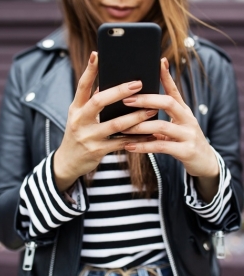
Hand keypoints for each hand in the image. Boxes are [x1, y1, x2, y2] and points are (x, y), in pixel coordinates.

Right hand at [53, 52, 156, 191]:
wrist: (67, 162)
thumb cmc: (77, 134)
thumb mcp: (78, 117)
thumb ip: (91, 103)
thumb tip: (108, 85)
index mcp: (75, 109)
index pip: (82, 86)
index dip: (89, 70)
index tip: (97, 54)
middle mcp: (79, 121)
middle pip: (99, 101)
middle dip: (119, 91)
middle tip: (139, 83)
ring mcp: (88, 136)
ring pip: (115, 124)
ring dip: (136, 117)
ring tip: (152, 110)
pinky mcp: (97, 150)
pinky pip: (121, 143)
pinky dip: (137, 138)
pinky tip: (149, 135)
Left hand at [123, 58, 218, 201]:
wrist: (205, 161)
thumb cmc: (185, 139)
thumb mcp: (177, 123)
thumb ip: (162, 115)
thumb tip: (141, 107)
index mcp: (184, 110)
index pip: (174, 89)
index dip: (165, 76)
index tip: (157, 62)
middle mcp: (187, 119)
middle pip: (168, 102)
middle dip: (146, 99)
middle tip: (126, 100)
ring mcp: (188, 134)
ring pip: (161, 125)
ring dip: (139, 125)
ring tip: (122, 127)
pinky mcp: (186, 151)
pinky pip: (161, 147)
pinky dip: (143, 147)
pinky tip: (129, 146)